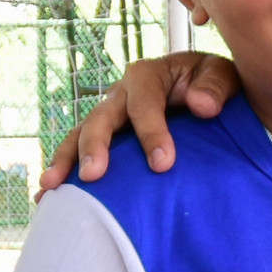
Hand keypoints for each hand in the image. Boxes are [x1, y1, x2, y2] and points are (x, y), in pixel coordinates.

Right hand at [38, 51, 240, 192]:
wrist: (207, 92)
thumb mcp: (222, 76)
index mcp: (148, 76)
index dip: (150, 132)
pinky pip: (78, 151)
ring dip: (65, 160)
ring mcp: (109, 116)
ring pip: (80, 135)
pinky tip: (49, 195)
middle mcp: (121, 95)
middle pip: (101, 118)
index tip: (162, 164)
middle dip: (95, 147)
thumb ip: (214, 86)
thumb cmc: (213, 84)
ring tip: (52, 186)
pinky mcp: (106, 137)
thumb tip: (202, 105)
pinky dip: (64, 171)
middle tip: (94, 176)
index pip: (144, 103)